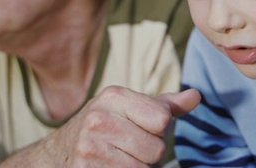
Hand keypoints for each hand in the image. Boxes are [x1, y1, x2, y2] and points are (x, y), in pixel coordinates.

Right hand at [31, 86, 199, 166]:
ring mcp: (89, 146)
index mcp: (114, 96)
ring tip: (118, 159)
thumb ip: (164, 105)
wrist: (58, 154)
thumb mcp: (130, 110)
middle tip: (126, 148)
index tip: (139, 129)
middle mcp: (99, 118)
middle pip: (156, 149)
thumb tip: (196, 96)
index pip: (162, 119)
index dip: (158, 130)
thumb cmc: (104, 129)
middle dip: (147, 154)